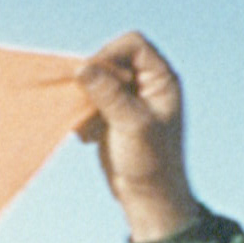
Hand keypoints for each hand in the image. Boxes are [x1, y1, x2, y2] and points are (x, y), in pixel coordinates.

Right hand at [75, 32, 199, 242]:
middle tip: (87, 103)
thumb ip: (109, 94)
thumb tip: (82, 66)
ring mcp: (127, 99)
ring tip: (89, 125)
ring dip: (85, 99)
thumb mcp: (132, 125)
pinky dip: (82, 115)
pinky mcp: (110, 115)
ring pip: (96, 80)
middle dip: (93, 79)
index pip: (133, 45)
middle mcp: (145, 85)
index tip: (93, 75)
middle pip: (110, 59)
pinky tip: (88, 137)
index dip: (110, 54)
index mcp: (161, 80)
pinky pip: (88, 100)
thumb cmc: (152, 162)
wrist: (148, 197)